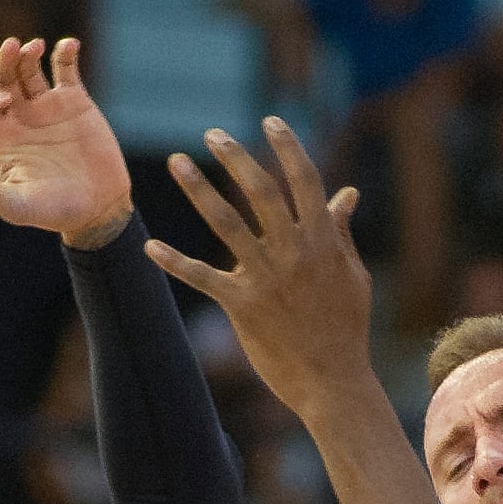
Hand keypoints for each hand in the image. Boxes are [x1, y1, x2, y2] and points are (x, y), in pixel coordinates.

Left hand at [0, 38, 133, 248]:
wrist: (99, 210)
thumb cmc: (53, 213)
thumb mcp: (15, 204)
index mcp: (0, 134)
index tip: (4, 101)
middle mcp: (20, 116)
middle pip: (3, 76)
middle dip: (4, 61)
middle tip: (12, 47)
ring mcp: (48, 107)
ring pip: (30, 68)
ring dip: (29, 53)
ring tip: (36, 47)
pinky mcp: (75, 102)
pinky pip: (66, 69)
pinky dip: (66, 53)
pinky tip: (68, 45)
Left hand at [144, 120, 373, 423]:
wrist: (334, 381)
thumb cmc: (347, 327)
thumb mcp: (352, 274)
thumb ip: (342, 231)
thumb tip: (347, 194)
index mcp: (322, 241)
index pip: (304, 181)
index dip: (288, 148)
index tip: (271, 122)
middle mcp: (294, 252)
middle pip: (260, 191)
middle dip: (236, 157)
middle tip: (212, 134)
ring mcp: (266, 278)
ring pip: (226, 223)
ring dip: (199, 189)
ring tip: (176, 161)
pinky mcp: (243, 306)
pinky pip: (202, 277)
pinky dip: (175, 261)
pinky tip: (150, 246)